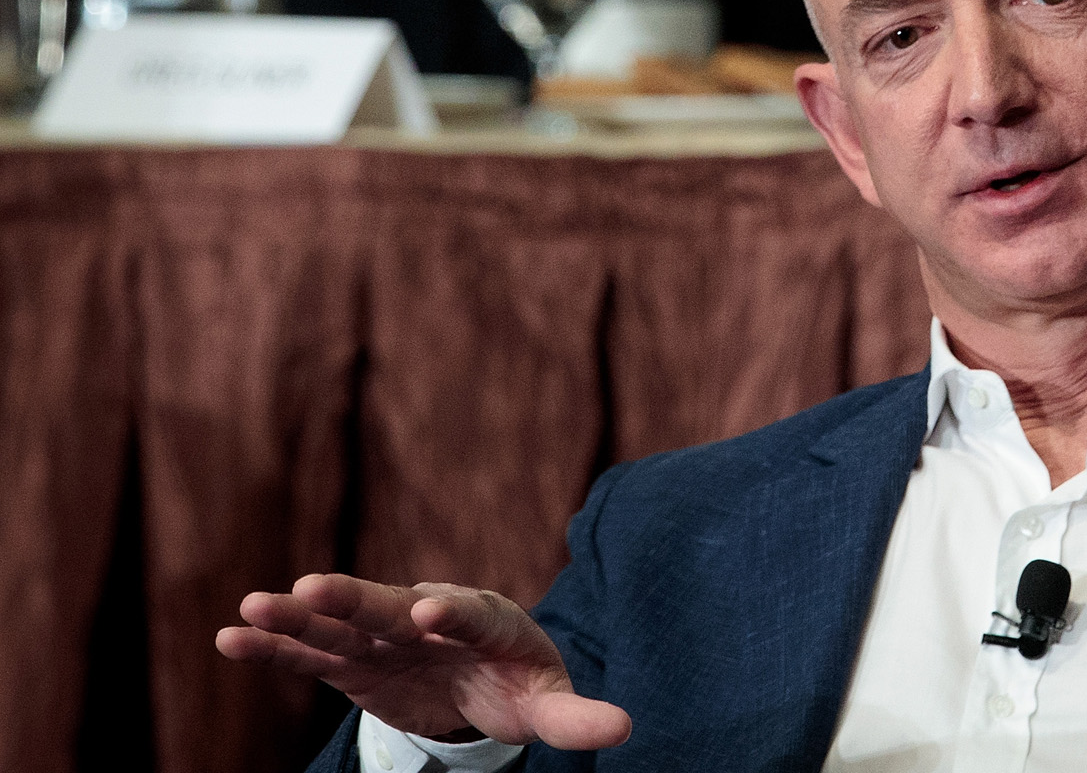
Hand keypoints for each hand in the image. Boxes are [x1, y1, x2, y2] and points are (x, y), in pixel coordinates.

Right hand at [215, 573, 630, 748]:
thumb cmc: (521, 683)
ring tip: (253, 606)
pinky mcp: (352, 663)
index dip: (449, 610)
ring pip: (339, 624)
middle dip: (354, 598)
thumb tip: (624, 731)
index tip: (427, 611)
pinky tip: (231, 636)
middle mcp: (427, 616)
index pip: (467, 612)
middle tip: (315, 587)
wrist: (485, 675)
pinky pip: (309, 653)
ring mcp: (383, 637)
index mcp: (485, 620)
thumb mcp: (548, 703)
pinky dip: (274, 646)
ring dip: (297, 615)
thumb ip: (576, 717)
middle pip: (388, 604)